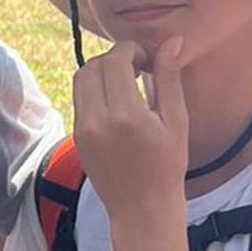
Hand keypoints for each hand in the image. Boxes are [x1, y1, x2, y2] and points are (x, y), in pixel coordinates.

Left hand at [72, 37, 187, 227]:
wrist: (141, 209)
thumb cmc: (167, 167)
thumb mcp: (176, 122)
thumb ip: (168, 79)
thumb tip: (171, 42)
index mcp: (125, 116)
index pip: (114, 61)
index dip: (130, 50)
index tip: (147, 59)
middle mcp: (96, 120)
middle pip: (92, 66)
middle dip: (114, 59)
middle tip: (138, 68)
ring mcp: (81, 128)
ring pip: (80, 80)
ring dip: (100, 72)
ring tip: (127, 83)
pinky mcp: (75, 135)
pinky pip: (79, 100)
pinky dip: (94, 91)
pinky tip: (117, 102)